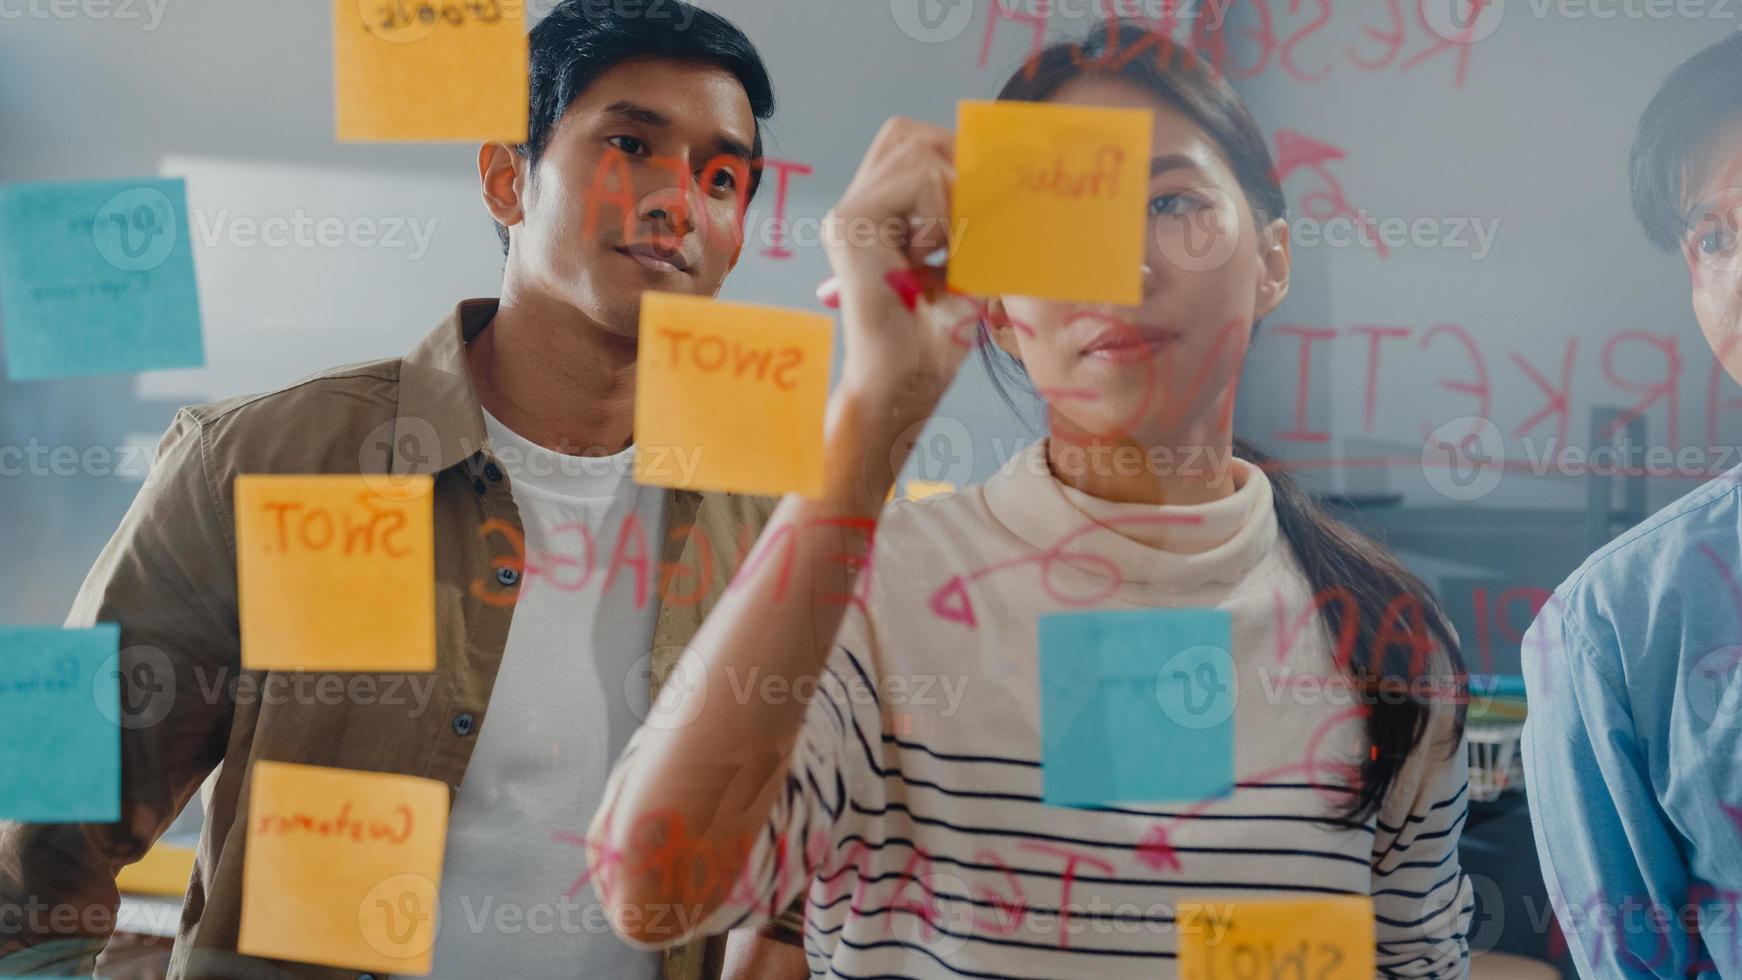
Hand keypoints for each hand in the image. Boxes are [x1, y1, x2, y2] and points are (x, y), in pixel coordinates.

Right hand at [823, 117, 980, 430]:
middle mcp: (855, 206)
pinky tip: (936, 256)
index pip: (913, 144)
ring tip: (948, 249)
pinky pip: (921, 181)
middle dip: (953, 165)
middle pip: (908, 134)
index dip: (955, 156)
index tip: (986, 201)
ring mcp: (847, 213)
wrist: (902, 383)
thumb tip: (1011, 162)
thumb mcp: (965, 260)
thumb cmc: (935, 333)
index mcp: (874, 212)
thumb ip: (972, 213)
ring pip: (918, 152)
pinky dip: (947, 213)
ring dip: (953, 195)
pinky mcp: (850, 224)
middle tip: (970, 224)